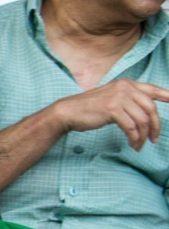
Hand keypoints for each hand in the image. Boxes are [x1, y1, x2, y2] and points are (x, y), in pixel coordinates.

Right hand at [50, 78, 168, 150]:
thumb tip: (147, 111)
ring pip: (142, 121)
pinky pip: (131, 127)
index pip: (153, 89)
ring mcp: (119, 98)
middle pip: (151, 109)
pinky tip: (132, 143)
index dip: (167, 95)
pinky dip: (134, 138)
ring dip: (143, 136)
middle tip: (154, 139)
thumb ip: (129, 100)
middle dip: (156, 127)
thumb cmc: (90, 108)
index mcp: (127, 84)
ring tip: (139, 145)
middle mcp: (125, 88)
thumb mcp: (112, 98)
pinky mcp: (112, 110)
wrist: (69, 111)